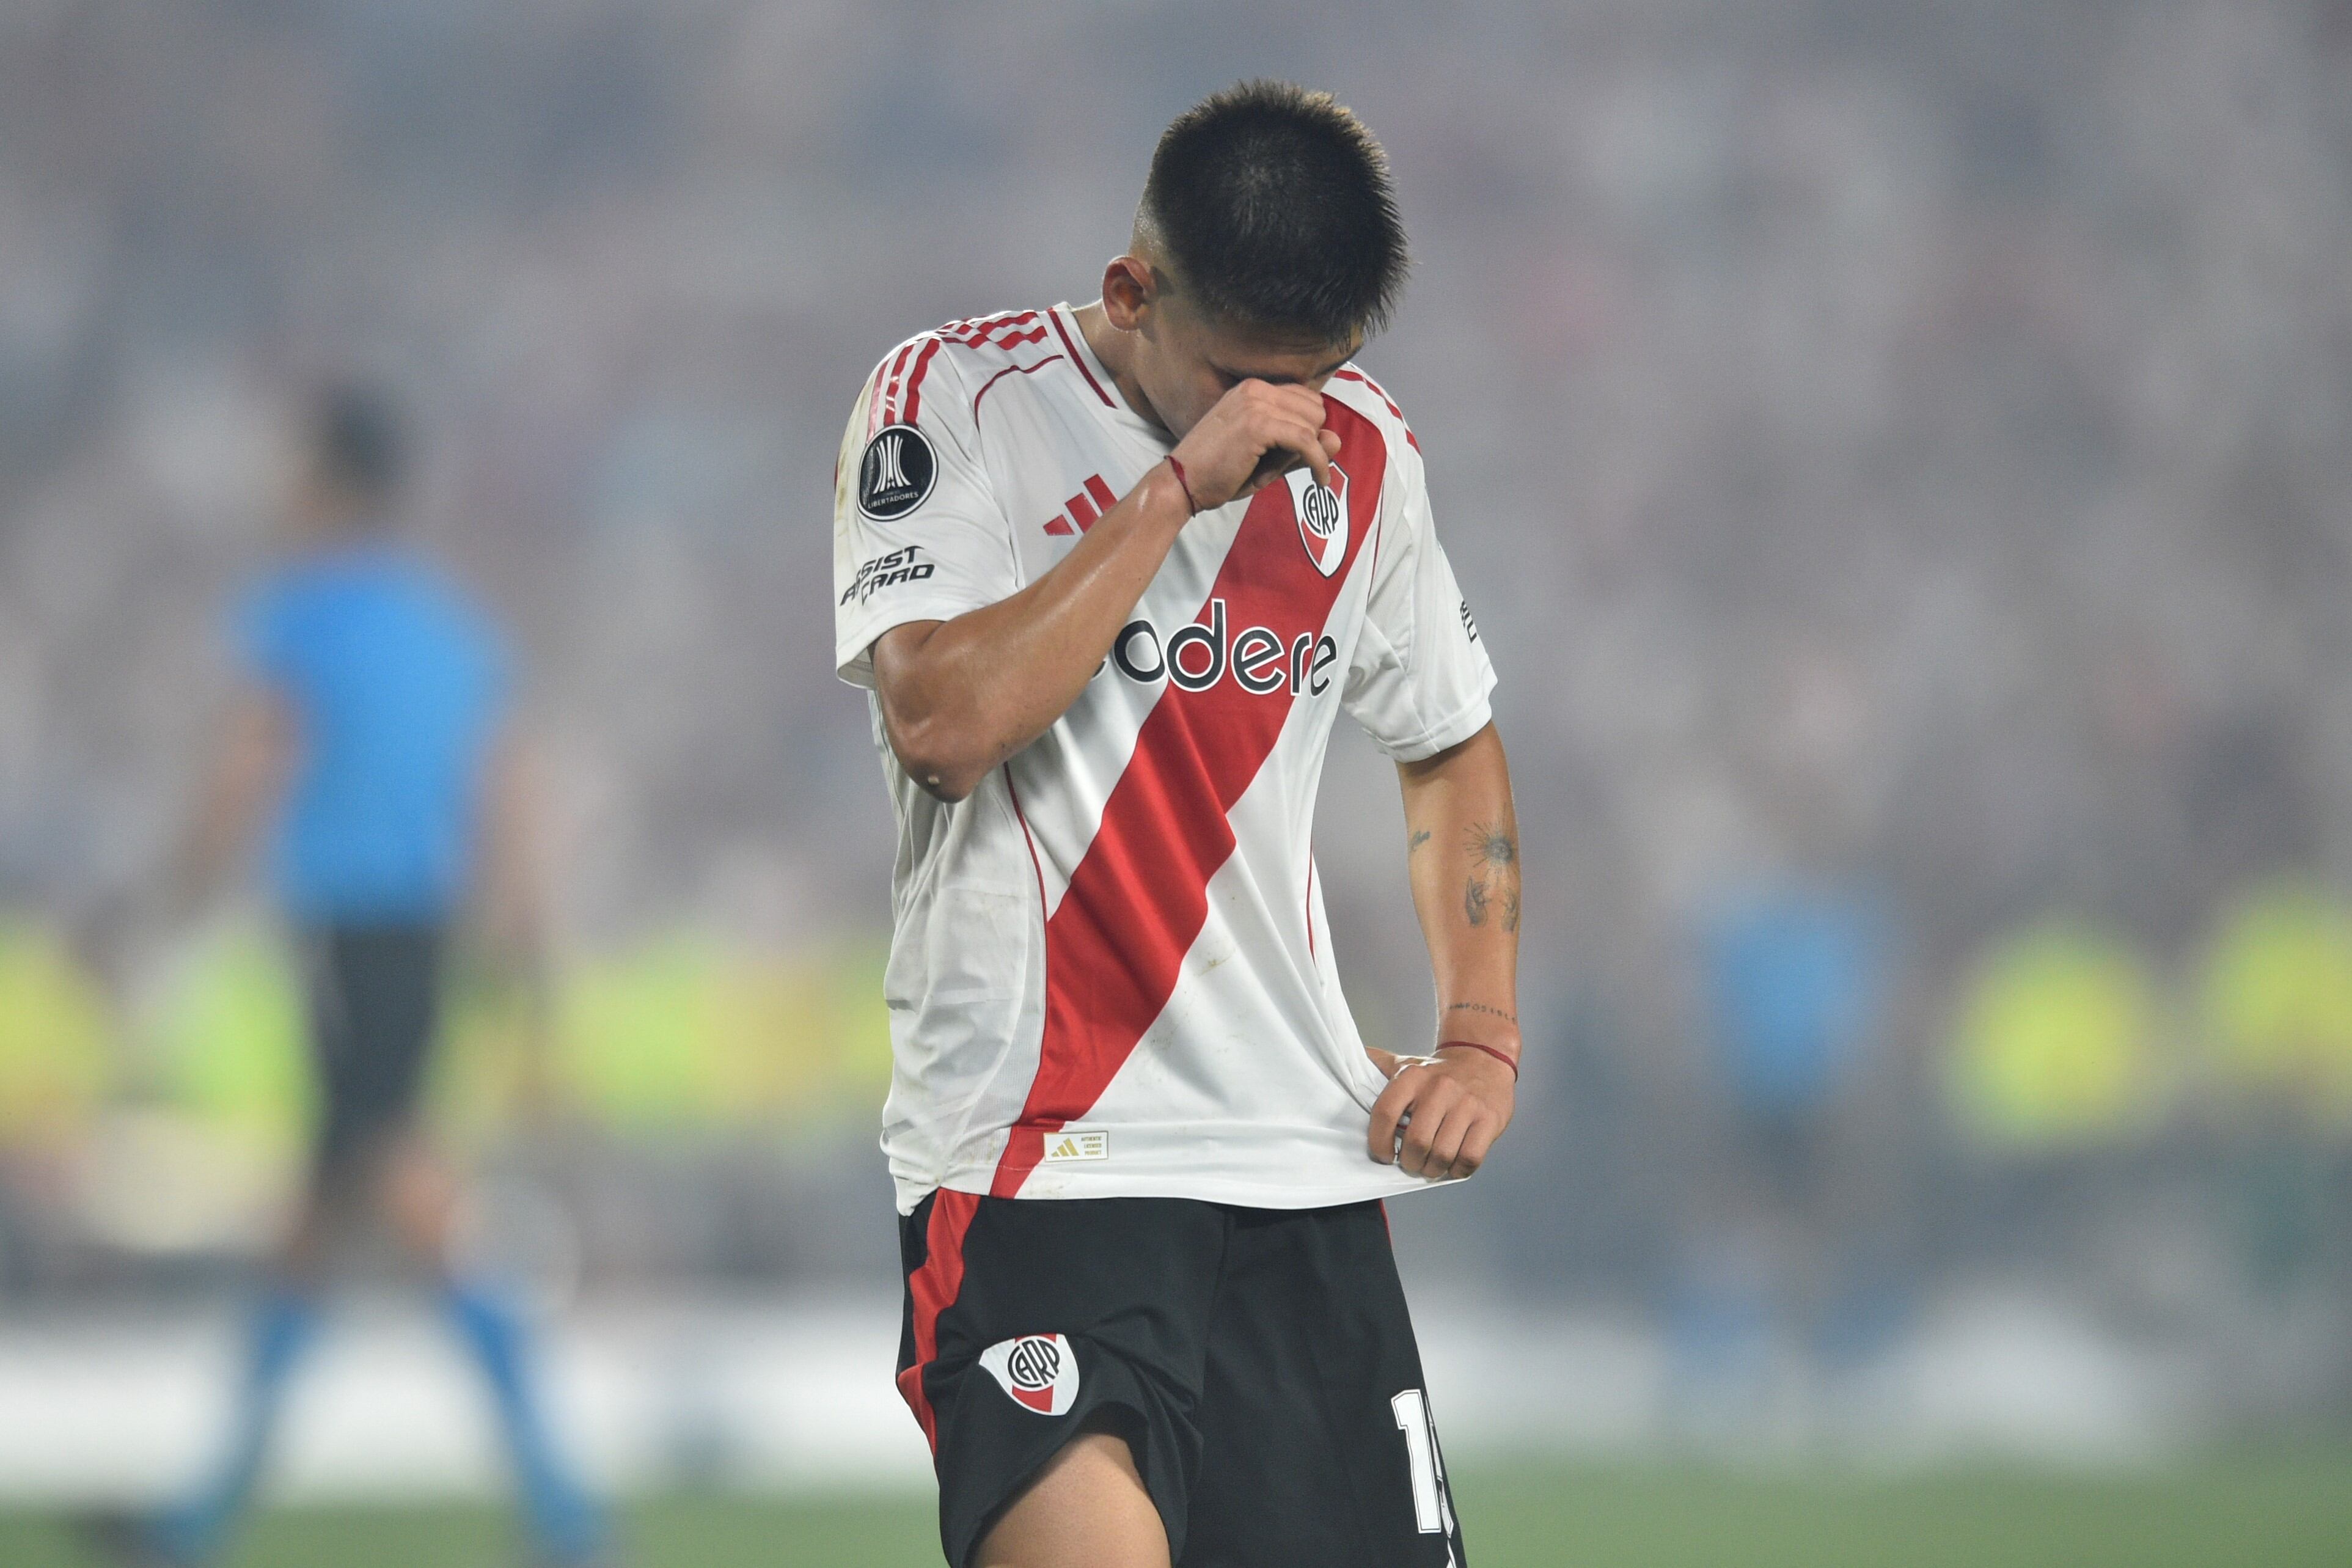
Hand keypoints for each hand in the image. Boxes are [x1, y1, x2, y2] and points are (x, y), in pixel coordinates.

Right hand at [1170, 380, 1342, 509]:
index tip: (1299, 454)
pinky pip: (1307, 442)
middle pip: (1315, 409)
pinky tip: (1319, 481)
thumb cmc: (1217, 473)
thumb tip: (1337, 439)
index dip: (1307, 428)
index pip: (1306, 399)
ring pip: (1313, 425)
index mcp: (1253, 389)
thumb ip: (1300, 448)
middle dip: (1308, 440)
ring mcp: (1257, 404)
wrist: (1180, 483)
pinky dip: (1319, 463)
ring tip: (1276, 472)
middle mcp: (1256, 389)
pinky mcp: (1259, 425)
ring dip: (1307, 454)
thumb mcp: (1265, 458)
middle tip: (1281, 465)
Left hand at [1367, 1046, 1515, 1180]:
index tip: (1383, 1155)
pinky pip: (1469, 1159)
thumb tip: (1339, 1060)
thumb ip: (1376, 1067)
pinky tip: (1452, 1165)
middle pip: (1416, 1142)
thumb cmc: (1439, 1071)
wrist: (1485, 1057)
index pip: (1385, 1113)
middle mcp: (1439, 1088)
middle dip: (1410, 1162)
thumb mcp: (1405, 1063)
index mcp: (1412, 1076)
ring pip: (1442, 1154)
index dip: (1379, 1142)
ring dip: (1432, 1170)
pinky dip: (1457, 1170)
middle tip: (1411, 1163)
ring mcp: (1467, 1104)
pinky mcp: (1489, 1120)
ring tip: (1430, 1166)